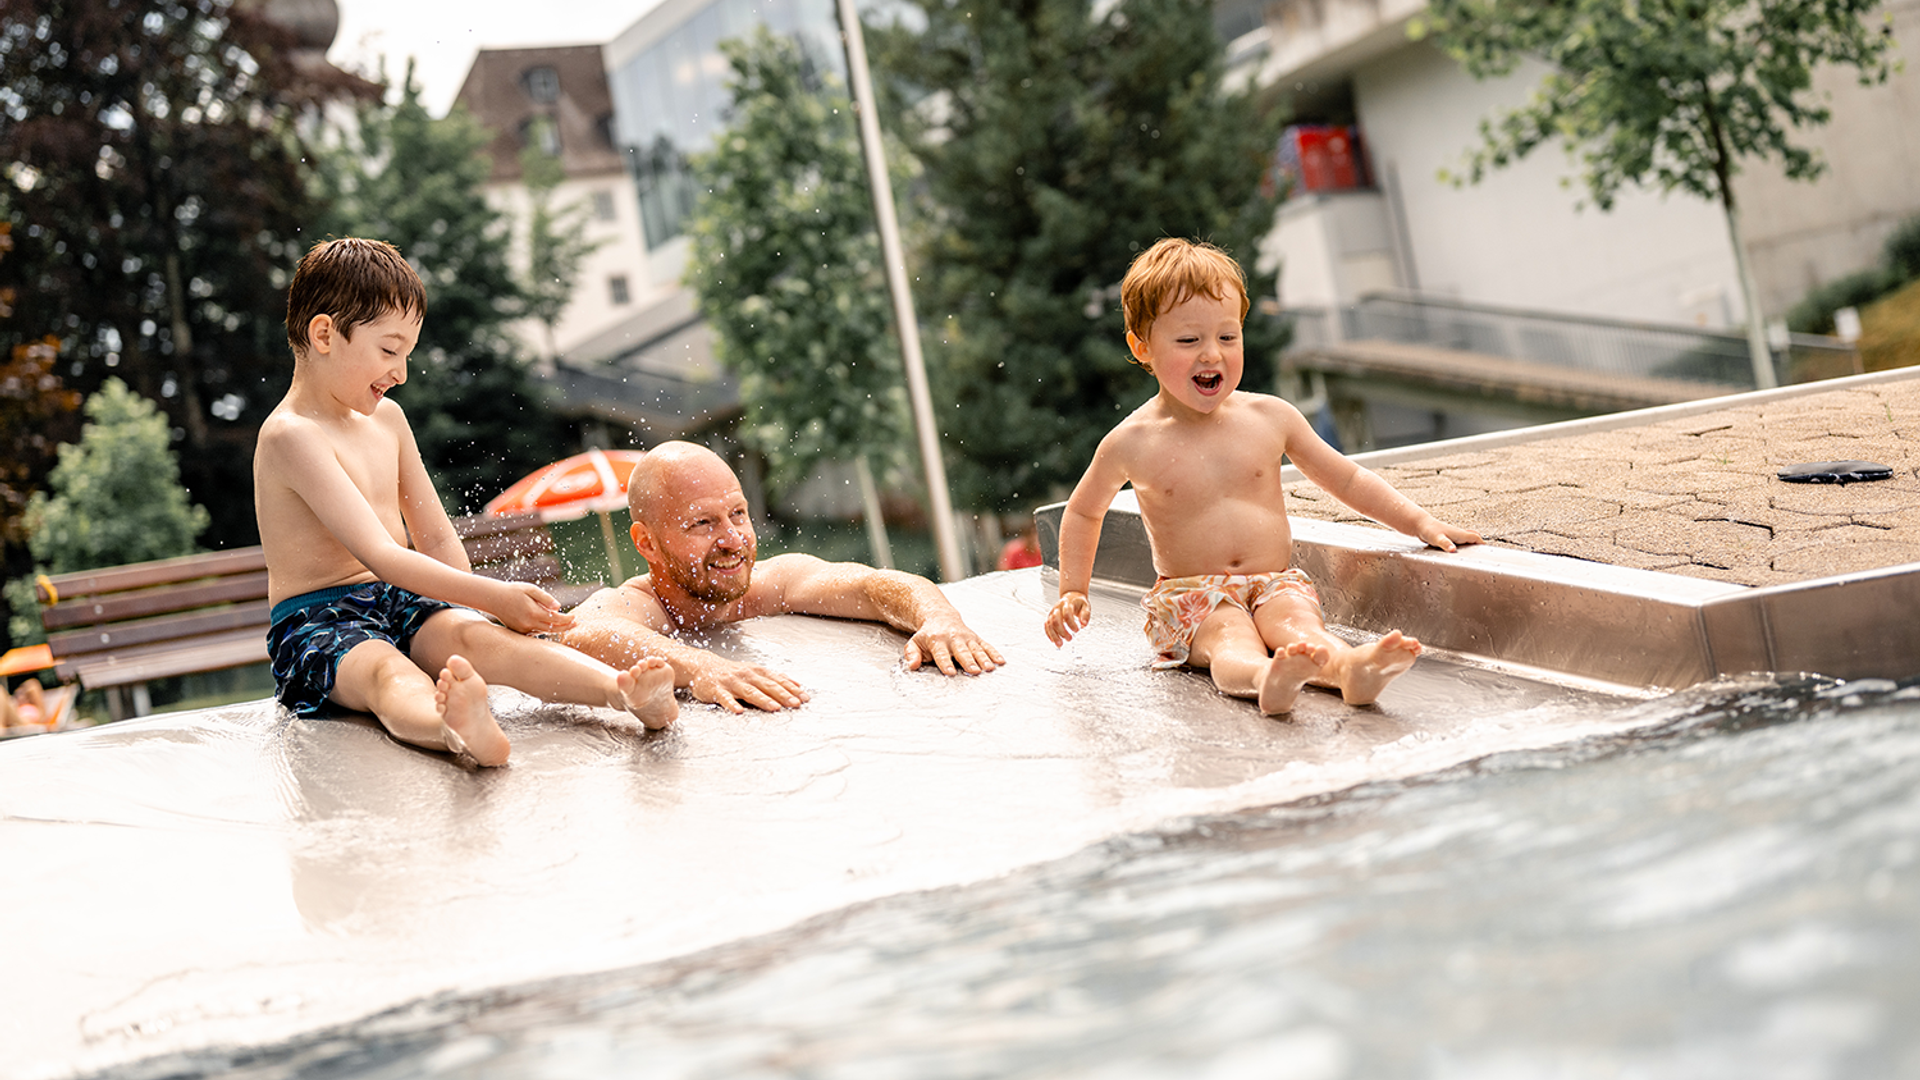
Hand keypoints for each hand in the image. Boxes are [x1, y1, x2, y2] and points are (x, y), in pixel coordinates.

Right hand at [494, 581, 575, 634]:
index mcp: (533, 613)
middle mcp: (528, 624)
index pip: (556, 619)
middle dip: (566, 626)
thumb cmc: (514, 591)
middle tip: (576, 624)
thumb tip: (558, 607)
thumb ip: (545, 598)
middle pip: (552, 628)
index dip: (567, 619)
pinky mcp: (519, 631)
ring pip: (544, 631)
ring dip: (556, 628)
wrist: (493, 598)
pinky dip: (544, 629)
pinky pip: (535, 632)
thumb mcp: (531, 589)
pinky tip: (551, 625)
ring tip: (567, 624)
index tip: (575, 617)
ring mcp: (523, 629)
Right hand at [688, 656, 809, 713]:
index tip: (804, 698)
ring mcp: (732, 683)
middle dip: (783, 695)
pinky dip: (732, 704)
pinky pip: (725, 698)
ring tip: (774, 708)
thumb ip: (774, 678)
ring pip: (749, 692)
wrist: (703, 666)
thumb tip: (797, 684)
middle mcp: (747, 675)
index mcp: (757, 671)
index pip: (778, 680)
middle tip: (795, 704)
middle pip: (767, 686)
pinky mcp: (717, 690)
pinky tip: (739, 711)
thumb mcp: (754, 671)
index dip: (792, 689)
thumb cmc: (732, 672)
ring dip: (763, 700)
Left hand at [904, 616, 1004, 674]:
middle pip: (962, 652)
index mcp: (937, 640)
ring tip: (989, 668)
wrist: (940, 616)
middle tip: (974, 671)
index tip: (950, 672)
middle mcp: (953, 638)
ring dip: (983, 659)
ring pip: (976, 649)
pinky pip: (986, 646)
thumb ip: (912, 654)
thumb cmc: (927, 635)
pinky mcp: (975, 638)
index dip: (946, 663)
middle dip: (968, 661)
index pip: (941, 654)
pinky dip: (994, 653)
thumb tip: (912, 665)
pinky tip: (1000, 661)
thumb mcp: (914, 642)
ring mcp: (966, 638)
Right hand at [1044, 590, 1090, 646]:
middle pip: (1056, 620)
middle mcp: (1057, 607)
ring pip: (1050, 624)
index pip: (1067, 614)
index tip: (1077, 630)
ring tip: (1060, 644)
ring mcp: (1052, 612)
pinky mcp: (1050, 617)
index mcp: (1067, 603)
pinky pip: (1046, 625)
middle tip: (1069, 639)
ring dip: (1054, 635)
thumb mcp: (1086, 606)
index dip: (1071, 623)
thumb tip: (1084, 624)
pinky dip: (1049, 633)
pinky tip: (1053, 641)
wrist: (1071, 596)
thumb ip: (1085, 615)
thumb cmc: (1078, 602)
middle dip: (1062, 631)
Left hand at [1418, 519, 1483, 552]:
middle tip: (1481, 555)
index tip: (1487, 552)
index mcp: (1459, 534)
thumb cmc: (1429, 530)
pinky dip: (1462, 548)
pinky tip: (1458, 554)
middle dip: (1478, 546)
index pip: (1476, 537)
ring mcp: (1454, 536)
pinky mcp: (1449, 538)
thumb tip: (1453, 550)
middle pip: (1473, 539)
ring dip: (1470, 547)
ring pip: (1466, 541)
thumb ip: (1446, 544)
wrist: (1421, 525)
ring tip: (1472, 557)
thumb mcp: (1438, 539)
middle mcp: (1458, 534)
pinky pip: (1459, 543)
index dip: (1482, 544)